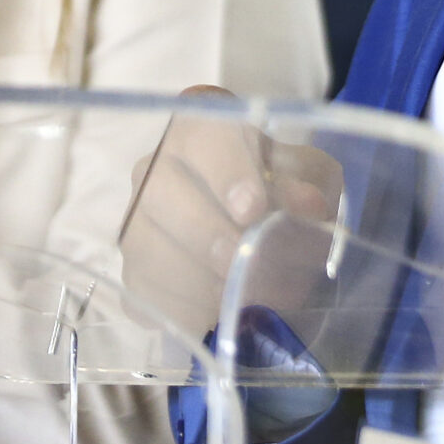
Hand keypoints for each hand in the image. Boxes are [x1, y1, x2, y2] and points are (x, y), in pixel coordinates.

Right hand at [120, 86, 344, 341]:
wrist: (257, 221)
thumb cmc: (280, 183)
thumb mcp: (303, 174)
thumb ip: (306, 182)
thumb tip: (308, 205)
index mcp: (202, 130)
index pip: (202, 138)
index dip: (224, 172)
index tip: (250, 209)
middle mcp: (157, 167)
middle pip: (157, 191)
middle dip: (203, 232)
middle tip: (240, 260)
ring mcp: (139, 220)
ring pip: (146, 247)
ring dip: (197, 280)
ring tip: (245, 295)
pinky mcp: (135, 271)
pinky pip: (145, 294)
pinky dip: (183, 310)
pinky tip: (217, 313)